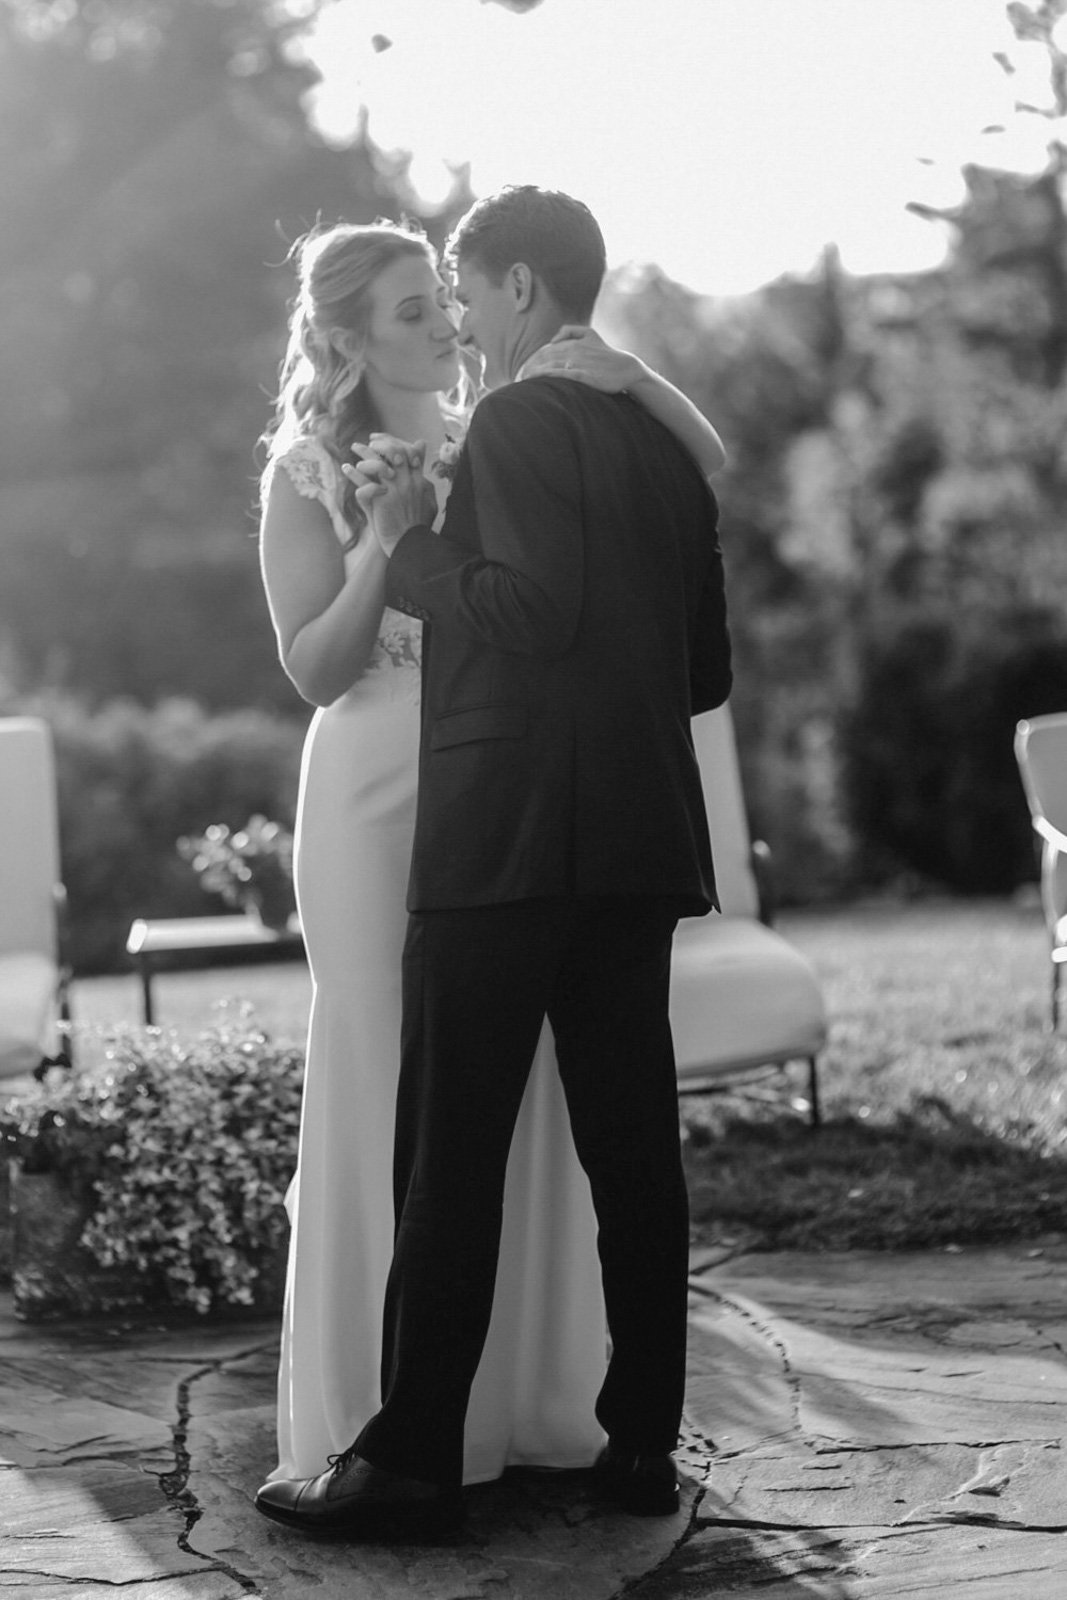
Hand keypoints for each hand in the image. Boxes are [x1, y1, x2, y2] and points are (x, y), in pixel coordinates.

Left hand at [343, 439, 435, 557]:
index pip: (409, 452)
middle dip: (381, 443)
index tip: (386, 440)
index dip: (397, 443)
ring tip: (355, 447)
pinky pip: (365, 483)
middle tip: (370, 440)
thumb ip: (425, 487)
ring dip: (365, 453)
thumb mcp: (428, 503)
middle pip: (395, 452)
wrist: (412, 545)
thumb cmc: (418, 527)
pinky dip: (354, 474)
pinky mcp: (383, 501)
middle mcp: (408, 482)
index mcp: (420, 481)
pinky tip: (346, 468)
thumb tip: (424, 474)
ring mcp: (396, 490)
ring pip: (378, 463)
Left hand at [522, 326, 646, 392]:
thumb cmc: (606, 353)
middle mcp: (573, 351)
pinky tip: (536, 380)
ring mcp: (579, 363)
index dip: (532, 360)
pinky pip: (561, 375)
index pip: (545, 351)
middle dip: (529, 368)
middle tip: (519, 379)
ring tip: (522, 382)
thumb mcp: (590, 334)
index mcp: (573, 342)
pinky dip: (546, 376)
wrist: (626, 367)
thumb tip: (552, 339)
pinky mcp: (584, 376)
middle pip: (544, 358)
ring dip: (533, 373)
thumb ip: (570, 331)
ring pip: (550, 365)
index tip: (524, 371)